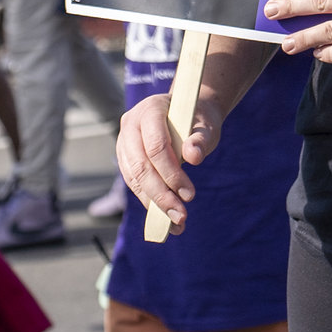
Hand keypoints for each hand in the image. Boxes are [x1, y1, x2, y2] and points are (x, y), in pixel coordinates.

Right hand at [114, 90, 221, 235]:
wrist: (187, 111)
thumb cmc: (198, 118)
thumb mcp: (206, 125)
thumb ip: (201, 139)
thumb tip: (193, 156)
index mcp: (150, 109)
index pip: (156, 147)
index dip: (171, 174)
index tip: (189, 195)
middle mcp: (131, 124)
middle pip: (141, 166)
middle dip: (161, 195)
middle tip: (180, 217)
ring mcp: (124, 140)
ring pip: (134, 177)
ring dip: (153, 203)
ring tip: (175, 222)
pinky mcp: (125, 156)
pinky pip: (133, 182)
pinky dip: (148, 199)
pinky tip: (164, 214)